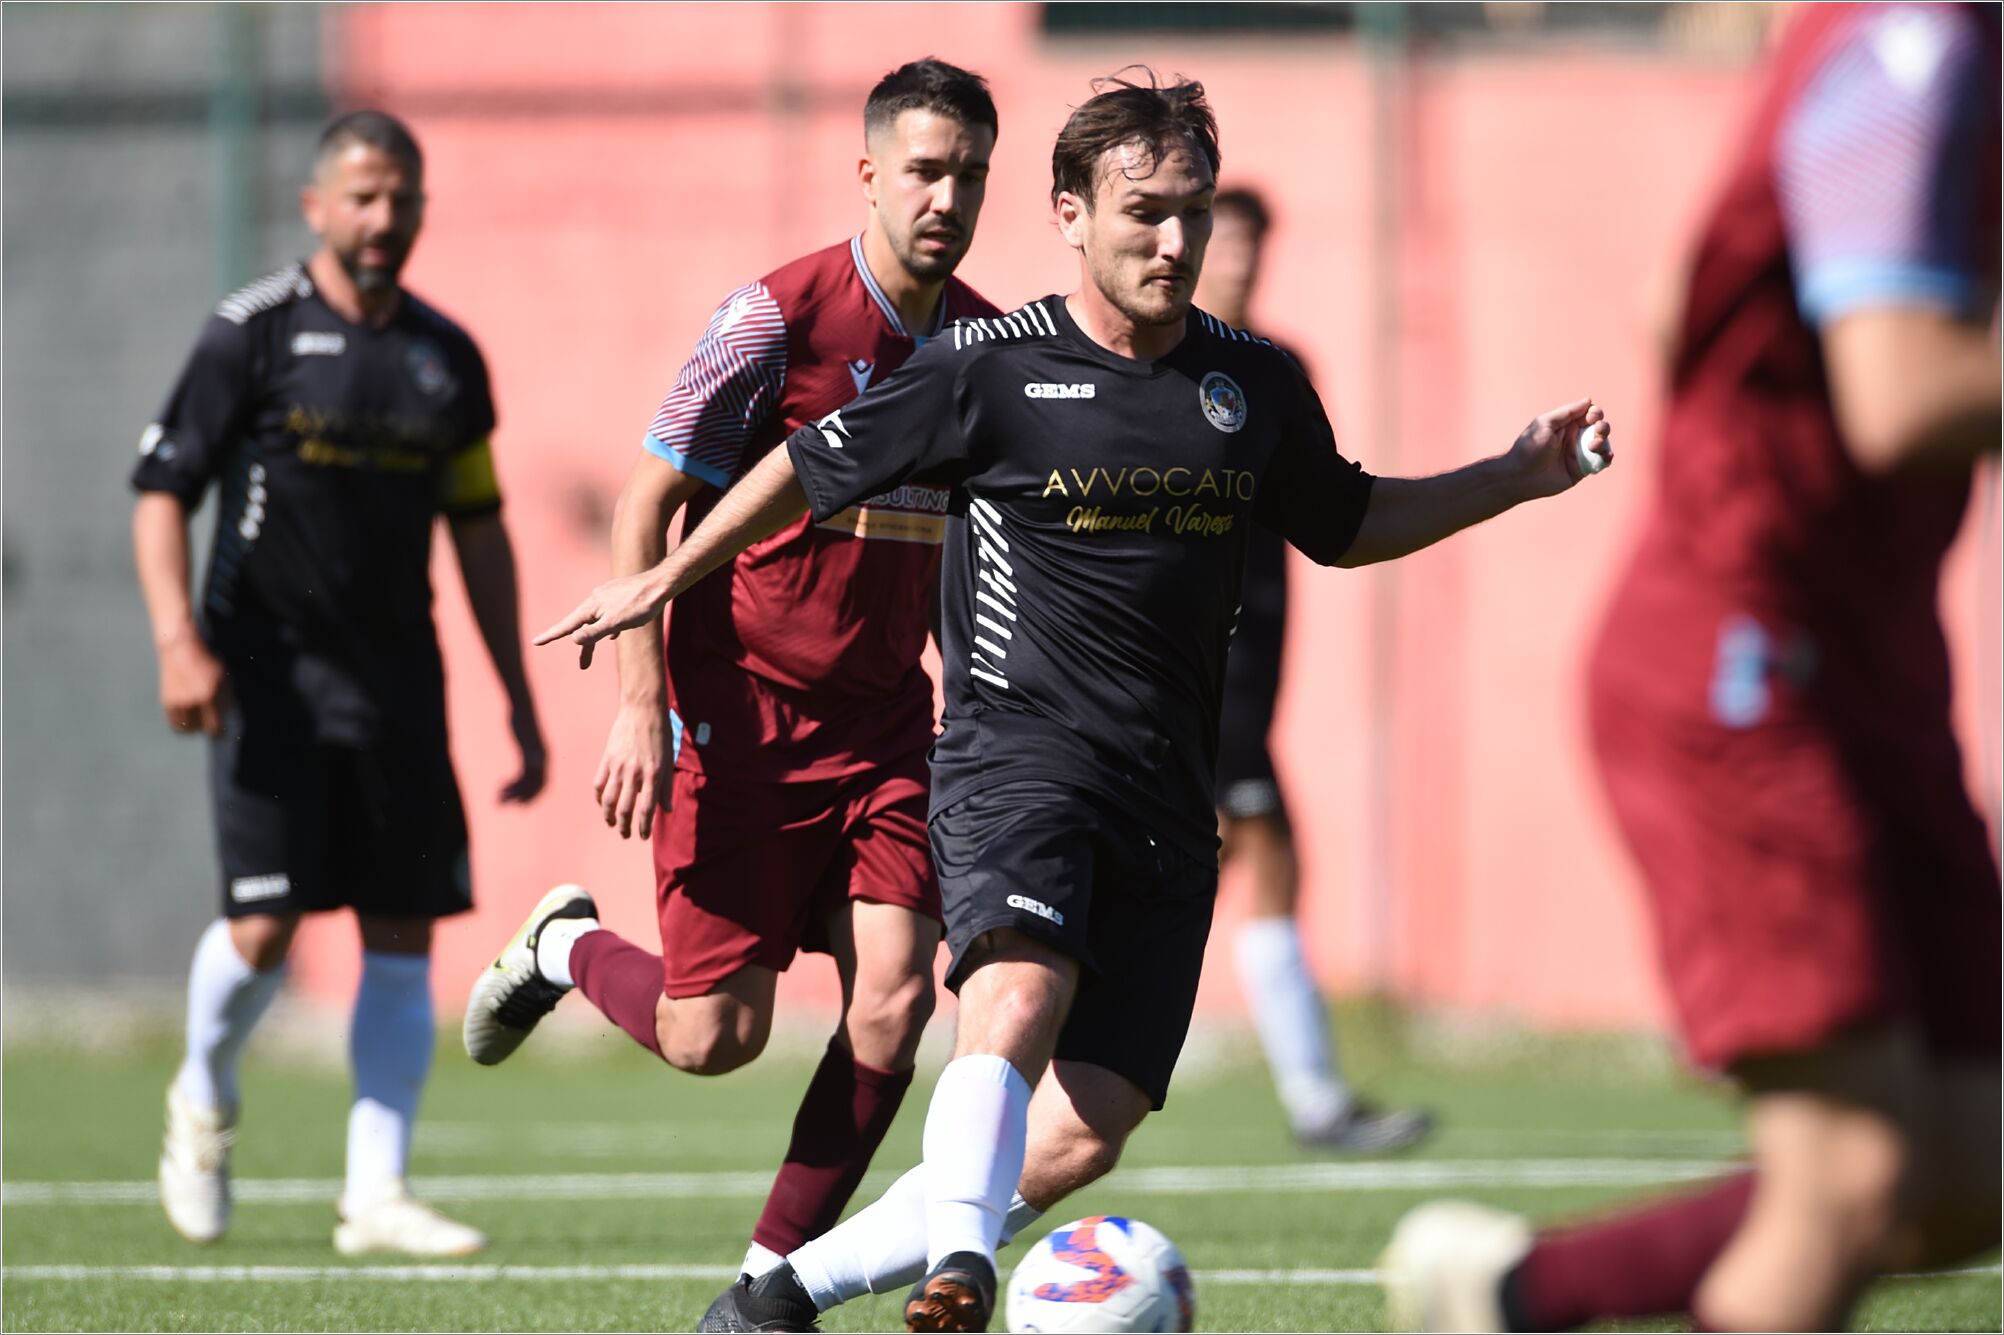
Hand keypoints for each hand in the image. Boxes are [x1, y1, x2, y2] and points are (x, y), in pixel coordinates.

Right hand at [158, 629, 226, 735]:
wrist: (180, 650)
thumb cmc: (205, 662)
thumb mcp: (222, 677)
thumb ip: (225, 697)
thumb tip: (226, 716)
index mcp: (208, 696)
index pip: (213, 725)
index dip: (217, 731)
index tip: (219, 733)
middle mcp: (192, 701)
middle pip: (197, 728)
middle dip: (203, 728)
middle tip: (206, 727)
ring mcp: (178, 702)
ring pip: (183, 727)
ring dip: (190, 728)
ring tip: (195, 725)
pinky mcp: (166, 700)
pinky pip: (172, 721)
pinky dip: (178, 724)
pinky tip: (184, 721)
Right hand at [500, 705, 546, 803]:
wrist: (523, 707)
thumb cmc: (522, 721)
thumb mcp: (525, 737)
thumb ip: (526, 749)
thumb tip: (525, 755)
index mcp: (545, 757)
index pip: (544, 784)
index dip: (534, 796)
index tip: (521, 804)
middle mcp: (544, 759)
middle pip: (538, 786)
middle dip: (525, 798)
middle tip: (510, 806)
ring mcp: (538, 756)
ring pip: (528, 783)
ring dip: (514, 794)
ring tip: (499, 800)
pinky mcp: (529, 752)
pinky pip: (522, 774)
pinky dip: (512, 784)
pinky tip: (501, 788)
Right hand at [533, 570, 668, 668]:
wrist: (661, 584)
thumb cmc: (640, 605)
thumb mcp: (617, 622)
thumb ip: (595, 632)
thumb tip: (574, 639)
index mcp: (592, 607)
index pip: (568, 625)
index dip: (552, 635)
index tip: (536, 642)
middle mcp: (596, 600)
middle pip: (583, 626)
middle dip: (583, 646)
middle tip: (583, 667)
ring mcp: (607, 597)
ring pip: (596, 621)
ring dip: (595, 638)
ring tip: (596, 654)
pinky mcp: (620, 597)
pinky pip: (609, 615)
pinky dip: (607, 627)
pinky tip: (614, 634)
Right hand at [595, 701, 670, 838]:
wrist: (643, 710)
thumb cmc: (660, 735)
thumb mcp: (669, 761)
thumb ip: (666, 787)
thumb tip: (667, 809)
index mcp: (653, 775)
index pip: (646, 809)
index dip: (644, 827)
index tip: (642, 836)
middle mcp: (635, 773)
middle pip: (625, 808)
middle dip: (625, 826)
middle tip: (625, 834)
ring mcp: (618, 766)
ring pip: (609, 800)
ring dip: (609, 816)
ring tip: (612, 824)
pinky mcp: (607, 759)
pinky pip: (599, 784)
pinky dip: (598, 797)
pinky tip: (602, 804)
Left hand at [1506, 397, 1612, 497]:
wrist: (1521, 476)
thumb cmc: (1529, 448)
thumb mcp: (1546, 423)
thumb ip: (1567, 412)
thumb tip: (1588, 400)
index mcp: (1566, 425)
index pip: (1589, 414)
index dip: (1595, 413)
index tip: (1591, 417)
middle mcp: (1575, 438)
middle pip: (1599, 427)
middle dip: (1603, 426)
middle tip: (1597, 430)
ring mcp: (1579, 454)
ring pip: (1603, 444)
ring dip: (1604, 442)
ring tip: (1593, 446)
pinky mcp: (1582, 470)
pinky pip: (1600, 462)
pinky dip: (1607, 458)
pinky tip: (1606, 456)